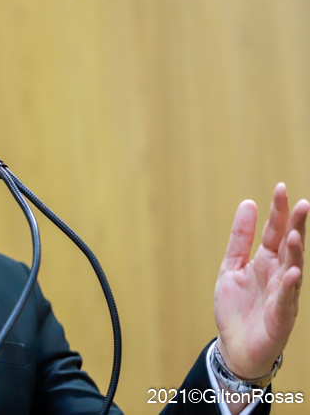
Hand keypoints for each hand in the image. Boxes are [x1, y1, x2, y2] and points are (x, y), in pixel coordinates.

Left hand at [214, 183, 306, 378]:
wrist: (235, 345)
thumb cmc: (237, 307)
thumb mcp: (231, 266)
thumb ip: (240, 238)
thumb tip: (248, 203)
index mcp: (265, 261)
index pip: (275, 231)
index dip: (278, 211)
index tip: (280, 188)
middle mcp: (278, 274)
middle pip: (289, 246)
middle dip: (296, 226)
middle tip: (302, 204)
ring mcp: (282, 294)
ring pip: (292, 269)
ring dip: (295, 252)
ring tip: (294, 233)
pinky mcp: (281, 316)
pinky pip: (286, 298)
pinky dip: (289, 285)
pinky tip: (292, 272)